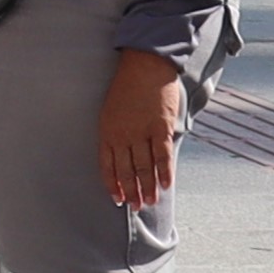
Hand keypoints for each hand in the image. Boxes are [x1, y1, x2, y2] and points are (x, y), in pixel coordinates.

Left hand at [98, 49, 185, 210]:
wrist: (144, 65)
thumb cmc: (126, 87)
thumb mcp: (111, 110)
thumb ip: (115, 133)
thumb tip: (122, 155)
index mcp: (107, 131)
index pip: (107, 165)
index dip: (112, 184)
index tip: (117, 199)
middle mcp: (122, 135)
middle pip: (126, 171)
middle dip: (131, 192)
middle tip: (136, 207)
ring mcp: (141, 132)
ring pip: (144, 168)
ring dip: (147, 188)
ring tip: (151, 202)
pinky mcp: (161, 127)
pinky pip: (162, 156)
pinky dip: (164, 172)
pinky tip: (166, 185)